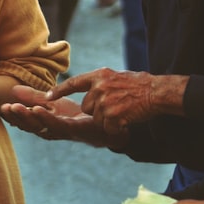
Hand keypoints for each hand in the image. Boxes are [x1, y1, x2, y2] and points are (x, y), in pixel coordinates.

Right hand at [0, 85, 127, 148]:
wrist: (111, 124)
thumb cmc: (83, 115)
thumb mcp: (55, 102)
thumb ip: (35, 96)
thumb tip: (13, 90)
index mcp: (47, 122)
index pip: (26, 120)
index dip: (14, 115)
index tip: (2, 106)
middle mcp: (53, 130)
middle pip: (31, 126)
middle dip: (17, 117)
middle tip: (4, 108)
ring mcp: (64, 132)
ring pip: (41, 126)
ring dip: (27, 117)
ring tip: (15, 108)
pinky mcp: (76, 130)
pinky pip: (57, 124)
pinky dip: (46, 118)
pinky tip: (37, 109)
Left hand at [50, 67, 173, 133]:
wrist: (156, 92)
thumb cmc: (140, 85)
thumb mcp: (117, 76)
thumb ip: (102, 83)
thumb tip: (92, 89)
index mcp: (100, 75)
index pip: (74, 83)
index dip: (60, 90)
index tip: (47, 96)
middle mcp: (99, 87)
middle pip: (87, 107)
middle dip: (97, 111)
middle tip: (116, 107)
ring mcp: (104, 101)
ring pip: (96, 119)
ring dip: (108, 120)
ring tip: (123, 112)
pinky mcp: (111, 115)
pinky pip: (107, 127)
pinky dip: (116, 128)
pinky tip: (126, 120)